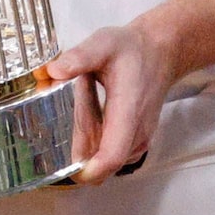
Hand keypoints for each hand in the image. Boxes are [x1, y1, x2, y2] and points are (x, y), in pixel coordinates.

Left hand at [45, 19, 178, 183]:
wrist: (161, 52)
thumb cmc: (133, 50)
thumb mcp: (104, 44)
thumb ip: (79, 57)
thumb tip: (53, 71)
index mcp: (128, 113)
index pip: (110, 158)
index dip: (86, 171)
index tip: (63, 166)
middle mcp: (137, 134)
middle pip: (103, 166)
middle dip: (78, 159)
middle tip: (61, 132)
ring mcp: (139, 141)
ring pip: (107, 165)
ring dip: (87, 153)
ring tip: (78, 122)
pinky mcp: (137, 143)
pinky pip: (113, 158)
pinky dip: (97, 149)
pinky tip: (90, 125)